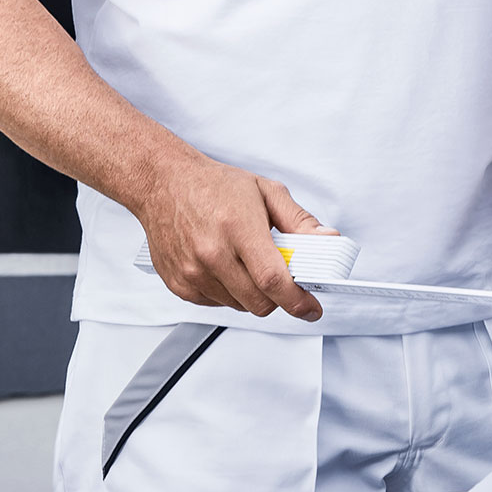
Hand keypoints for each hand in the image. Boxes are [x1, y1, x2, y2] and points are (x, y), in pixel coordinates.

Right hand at [137, 153, 331, 320]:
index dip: (298, 300)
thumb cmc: (213, 185)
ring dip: (252, 293)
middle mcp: (212, 253)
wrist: (164, 182)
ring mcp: (192, 272)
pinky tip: (226, 266)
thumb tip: (327, 240)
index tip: (312, 308)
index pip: (273, 280)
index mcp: (238, 228)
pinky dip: (228, 293)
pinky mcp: (179, 284)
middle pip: (259, 302)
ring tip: (246, 262)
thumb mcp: (266, 192)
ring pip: (239, 306)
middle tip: (281, 276)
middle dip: (278, 296)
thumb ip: (300, 221)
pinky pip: (216, 304)